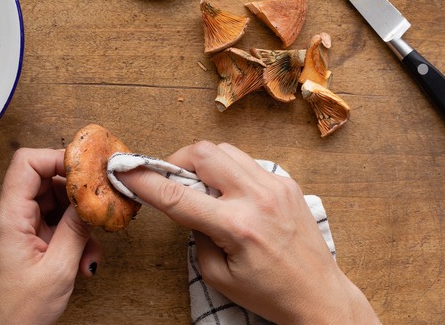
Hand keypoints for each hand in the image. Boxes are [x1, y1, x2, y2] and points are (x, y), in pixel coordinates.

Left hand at [0, 148, 101, 324]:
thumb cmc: (16, 311)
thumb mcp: (57, 268)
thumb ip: (76, 229)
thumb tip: (90, 199)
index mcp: (9, 217)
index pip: (27, 162)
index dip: (57, 159)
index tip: (86, 169)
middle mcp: (9, 216)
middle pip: (45, 179)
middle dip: (76, 194)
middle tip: (98, 206)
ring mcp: (18, 226)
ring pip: (55, 202)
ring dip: (78, 220)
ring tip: (91, 246)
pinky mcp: (27, 238)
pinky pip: (54, 222)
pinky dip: (73, 234)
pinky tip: (83, 257)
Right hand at [118, 141, 377, 323]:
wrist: (319, 294)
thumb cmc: (268, 292)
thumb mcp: (218, 275)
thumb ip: (196, 235)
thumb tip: (188, 203)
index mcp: (237, 227)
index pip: (178, 195)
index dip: (145, 181)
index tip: (125, 171)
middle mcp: (257, 199)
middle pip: (204, 152)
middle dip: (178, 160)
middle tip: (171, 178)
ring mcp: (276, 186)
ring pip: (225, 149)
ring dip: (204, 162)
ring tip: (201, 186)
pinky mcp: (287, 183)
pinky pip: (247, 162)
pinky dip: (230, 171)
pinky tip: (230, 194)